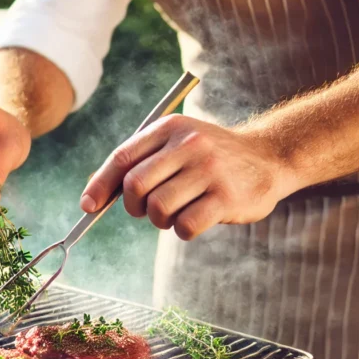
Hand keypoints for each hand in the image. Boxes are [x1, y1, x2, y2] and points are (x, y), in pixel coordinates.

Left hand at [79, 115, 299, 239]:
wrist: (270, 157)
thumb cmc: (209, 157)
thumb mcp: (176, 144)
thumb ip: (139, 162)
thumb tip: (92, 196)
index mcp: (170, 128)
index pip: (123, 157)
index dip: (100, 185)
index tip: (88, 206)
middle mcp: (189, 145)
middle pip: (135, 186)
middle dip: (133, 207)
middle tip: (146, 211)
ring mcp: (209, 170)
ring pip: (158, 208)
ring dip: (159, 220)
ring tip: (176, 213)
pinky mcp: (227, 198)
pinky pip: (184, 226)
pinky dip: (182, 230)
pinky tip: (195, 220)